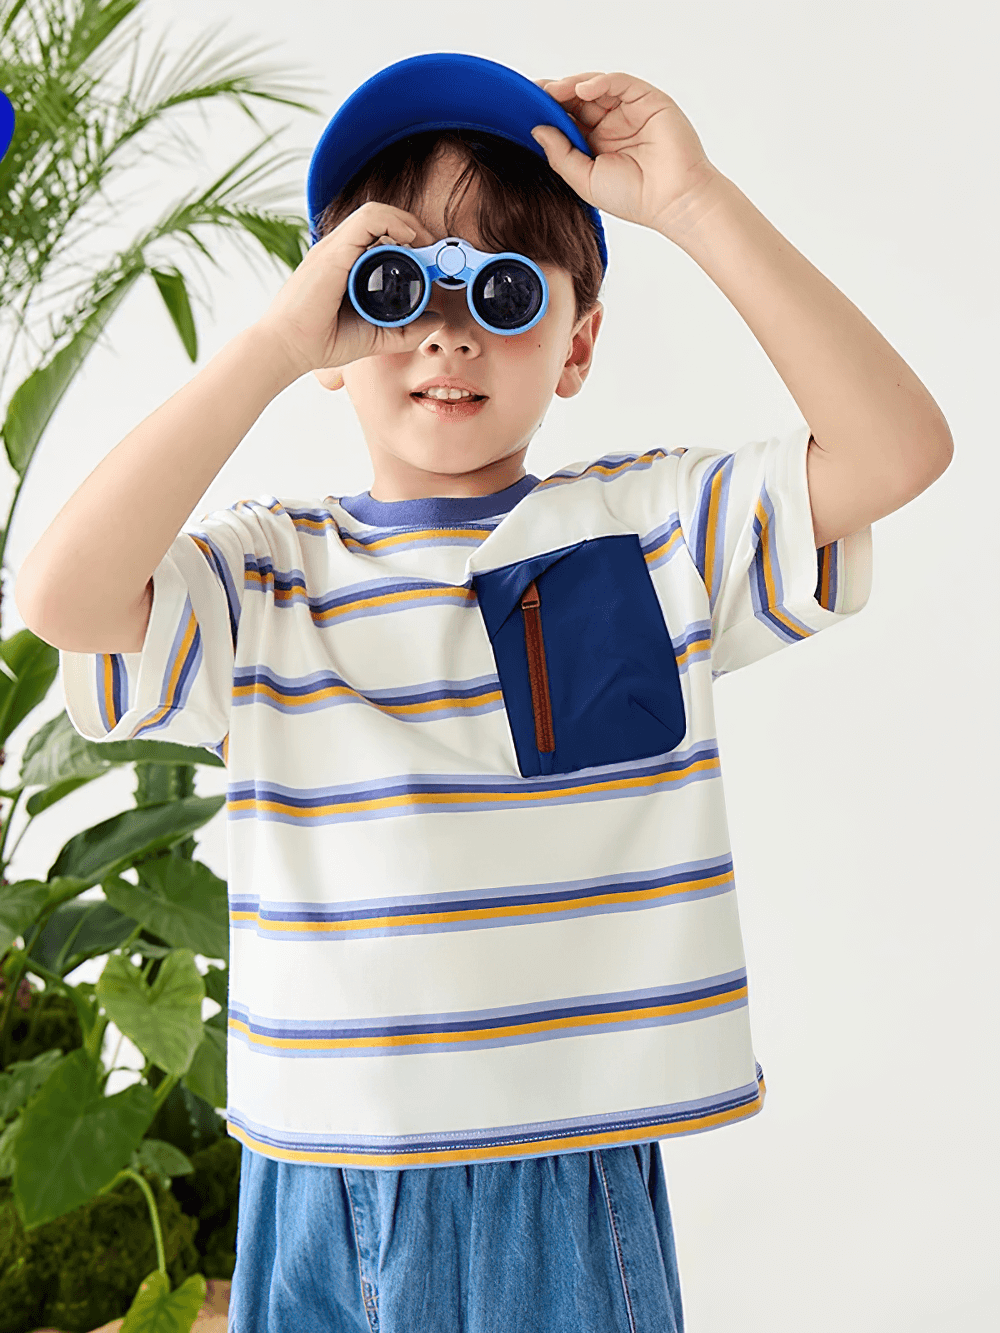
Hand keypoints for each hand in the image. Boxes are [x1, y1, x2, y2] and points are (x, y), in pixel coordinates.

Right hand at [256, 201, 441, 377]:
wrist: (289, 348)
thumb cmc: (323, 341)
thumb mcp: (378, 336)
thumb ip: (408, 330)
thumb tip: (438, 320)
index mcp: (348, 264)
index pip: (383, 237)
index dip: (413, 242)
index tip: (435, 262)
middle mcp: (341, 250)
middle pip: (383, 221)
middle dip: (415, 230)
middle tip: (437, 253)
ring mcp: (336, 247)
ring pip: (377, 213)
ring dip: (408, 223)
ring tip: (427, 244)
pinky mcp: (333, 251)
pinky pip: (368, 219)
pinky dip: (394, 221)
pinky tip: (411, 238)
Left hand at [530, 72, 720, 236]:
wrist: (672, 201)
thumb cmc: (634, 197)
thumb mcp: (584, 180)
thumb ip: (560, 156)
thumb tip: (537, 130)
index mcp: (597, 144)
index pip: (568, 119)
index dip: (548, 112)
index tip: (525, 107)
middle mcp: (612, 125)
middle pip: (579, 100)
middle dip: (556, 95)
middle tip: (534, 93)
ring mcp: (630, 111)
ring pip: (596, 87)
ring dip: (572, 85)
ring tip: (553, 90)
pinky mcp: (647, 100)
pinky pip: (620, 82)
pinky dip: (600, 81)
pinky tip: (582, 88)